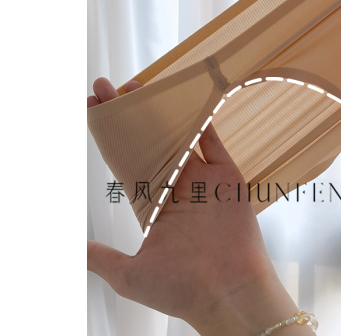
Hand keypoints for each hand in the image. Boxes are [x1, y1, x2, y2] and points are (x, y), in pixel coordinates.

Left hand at [87, 78, 300, 335]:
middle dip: (127, 115)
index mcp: (153, 207)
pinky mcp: (226, 176)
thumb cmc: (181, 289)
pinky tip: (190, 101)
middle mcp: (175, 189)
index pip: (125, 162)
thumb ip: (101, 258)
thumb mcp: (130, 275)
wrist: (227, 292)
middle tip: (107, 88)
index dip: (108, 137)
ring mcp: (202, 180)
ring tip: (139, 87)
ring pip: (178, 137)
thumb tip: (74, 249)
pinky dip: (205, 121)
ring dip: (160, 112)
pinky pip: (214, 142)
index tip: (91, 111)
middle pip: (148, 143)